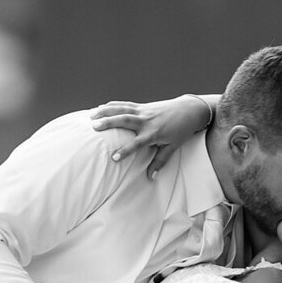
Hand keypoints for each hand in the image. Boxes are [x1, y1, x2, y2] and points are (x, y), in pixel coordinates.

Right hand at [90, 95, 212, 178]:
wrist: (189, 110)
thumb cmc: (181, 130)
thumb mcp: (172, 147)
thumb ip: (160, 162)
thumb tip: (150, 178)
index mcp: (154, 133)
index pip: (137, 143)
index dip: (125, 150)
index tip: (114, 158)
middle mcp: (147, 120)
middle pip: (125, 120)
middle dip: (109, 122)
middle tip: (94, 127)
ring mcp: (144, 111)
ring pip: (122, 110)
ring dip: (106, 112)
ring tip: (91, 116)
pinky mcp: (143, 106)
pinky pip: (125, 104)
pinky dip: (112, 105)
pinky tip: (100, 107)